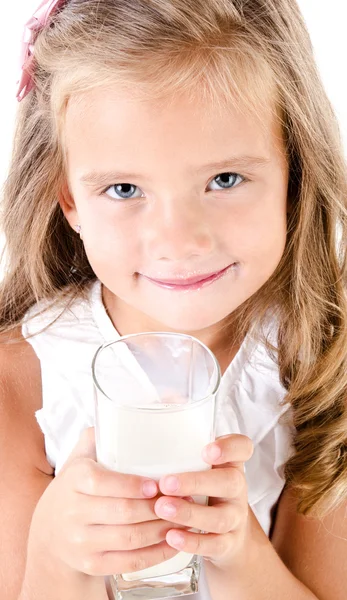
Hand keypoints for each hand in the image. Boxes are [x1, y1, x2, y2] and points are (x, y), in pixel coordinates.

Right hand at [28, 427, 184, 577]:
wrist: (50, 531)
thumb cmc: (75, 487)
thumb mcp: (79, 458)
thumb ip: (98, 436)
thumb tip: (125, 410)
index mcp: (74, 480)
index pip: (103, 482)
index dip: (132, 485)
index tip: (156, 485)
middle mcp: (73, 513)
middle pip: (123, 513)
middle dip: (158, 508)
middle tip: (184, 500)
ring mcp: (81, 542)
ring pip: (129, 538)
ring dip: (162, 530)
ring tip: (185, 519)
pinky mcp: (91, 564)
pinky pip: (128, 562)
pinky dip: (155, 554)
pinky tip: (173, 543)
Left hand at [154, 434, 253, 572]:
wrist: (228, 534)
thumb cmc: (204, 490)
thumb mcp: (201, 468)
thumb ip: (182, 455)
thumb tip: (140, 442)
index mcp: (231, 464)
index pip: (242, 448)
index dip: (229, 448)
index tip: (207, 450)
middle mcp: (237, 488)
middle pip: (230, 482)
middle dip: (197, 482)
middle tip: (166, 483)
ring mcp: (236, 517)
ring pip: (220, 517)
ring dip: (189, 513)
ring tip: (162, 508)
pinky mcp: (230, 543)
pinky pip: (215, 544)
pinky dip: (193, 542)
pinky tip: (171, 536)